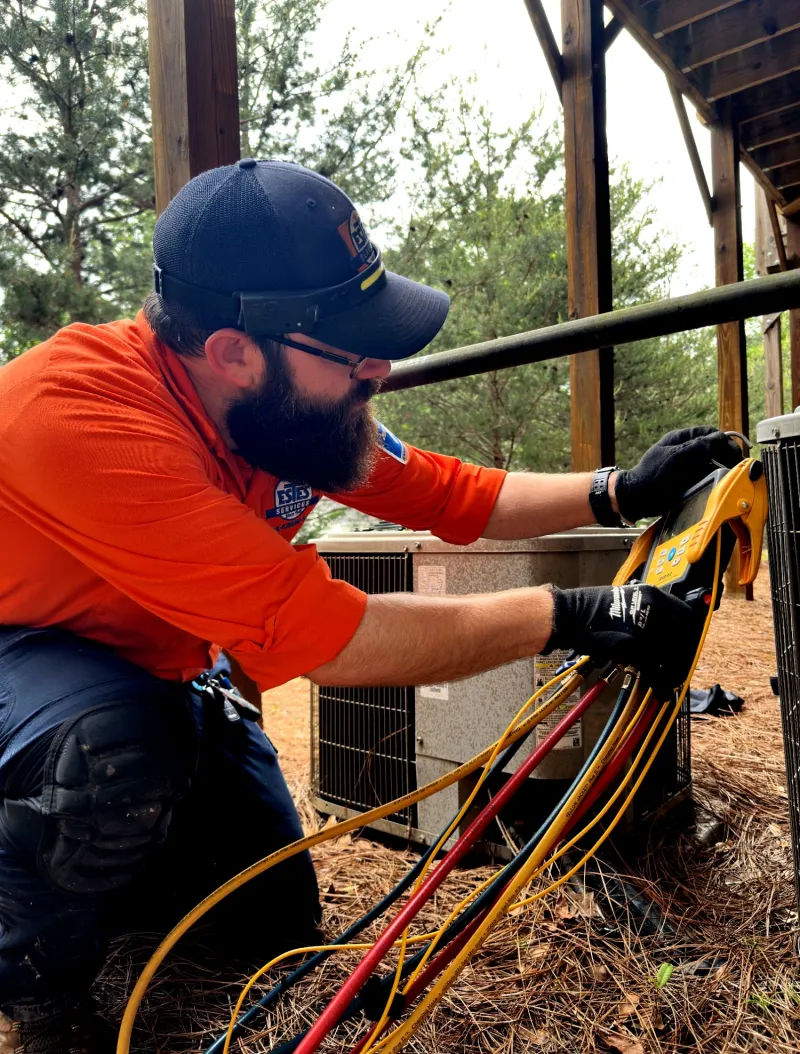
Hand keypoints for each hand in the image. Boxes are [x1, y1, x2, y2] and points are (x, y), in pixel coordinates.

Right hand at [545, 582, 701, 699]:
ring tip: (670, 681)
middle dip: (686, 657)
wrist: (570, 615)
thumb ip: (650, 615)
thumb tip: (664, 633)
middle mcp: (653, 608)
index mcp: (654, 595)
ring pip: (671, 655)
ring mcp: (644, 626)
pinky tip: (661, 690)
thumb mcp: (628, 603)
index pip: (689, 616)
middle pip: (685, 637)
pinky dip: (660, 683)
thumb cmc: (592, 610)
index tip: (690, 649)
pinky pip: (654, 668)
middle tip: (681, 669)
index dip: (693, 637)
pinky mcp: (634, 645)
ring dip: (675, 672)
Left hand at [614, 426, 742, 522]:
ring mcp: (684, 464)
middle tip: (736, 466)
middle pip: (712, 447)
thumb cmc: (652, 476)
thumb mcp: (678, 457)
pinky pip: (702, 475)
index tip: (735, 454)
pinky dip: (711, 478)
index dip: (725, 442)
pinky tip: (715, 483)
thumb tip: (721, 438)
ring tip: (728, 475)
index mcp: (680, 438)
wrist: (636, 498)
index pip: (710, 433)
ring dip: (720, 467)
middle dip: (725, 455)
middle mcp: (684, 449)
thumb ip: (699, 445)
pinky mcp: (683, 479)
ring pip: (709, 462)